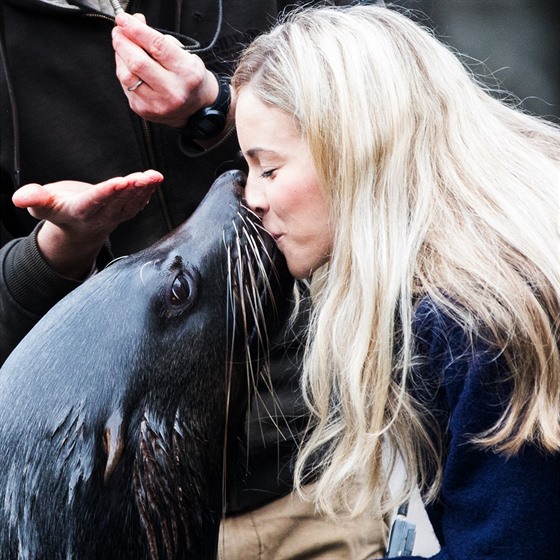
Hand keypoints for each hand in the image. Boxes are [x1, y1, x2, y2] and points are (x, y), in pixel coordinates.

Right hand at [12, 170, 162, 278]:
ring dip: (144, 189)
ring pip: (132, 202)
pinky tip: (155, 180)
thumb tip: (20, 197)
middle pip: (118, 201)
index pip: (95, 201)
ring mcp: (116, 215)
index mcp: (80, 212)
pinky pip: (139, 203)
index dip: (107, 192)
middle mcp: (101, 216)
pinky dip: (148, 191)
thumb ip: (33, 199)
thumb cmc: (58, 211)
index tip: (119, 181)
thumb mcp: (41, 206)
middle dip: (131, 189)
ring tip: (153, 176)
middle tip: (142, 177)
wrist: (76, 228)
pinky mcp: (125, 211)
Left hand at [111, 12, 218, 127]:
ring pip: (126, 75)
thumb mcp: (183, 53)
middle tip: (118, 31)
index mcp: (187, 73)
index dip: (136, 30)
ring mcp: (158, 104)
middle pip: (138, 63)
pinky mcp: (144, 110)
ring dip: (119, 56)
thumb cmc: (188, 76)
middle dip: (123, 42)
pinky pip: (125, 85)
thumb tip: (135, 23)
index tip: (123, 20)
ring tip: (122, 45)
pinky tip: (127, 64)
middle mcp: (173, 91)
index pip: (157, 46)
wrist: (195, 106)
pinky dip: (123, 70)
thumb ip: (158, 38)